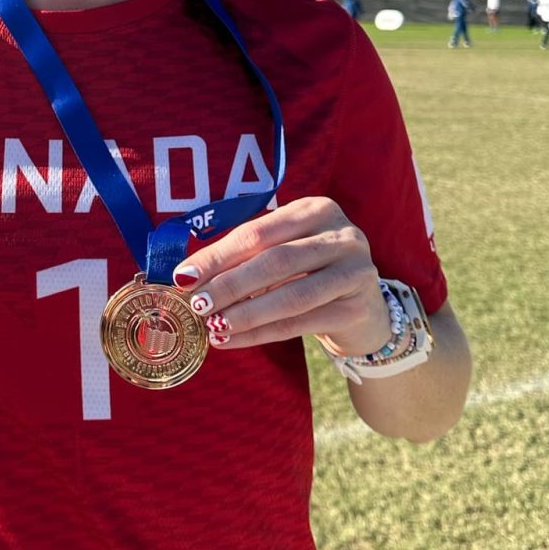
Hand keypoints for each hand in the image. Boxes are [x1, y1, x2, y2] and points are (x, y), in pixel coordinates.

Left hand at [173, 197, 390, 354]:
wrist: (364, 305)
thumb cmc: (309, 270)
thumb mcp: (284, 249)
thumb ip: (245, 255)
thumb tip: (188, 275)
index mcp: (316, 210)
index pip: (258, 232)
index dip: (218, 256)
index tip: (184, 276)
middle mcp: (341, 235)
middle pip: (276, 261)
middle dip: (230, 284)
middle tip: (197, 303)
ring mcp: (355, 272)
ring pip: (291, 295)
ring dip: (245, 313)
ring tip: (213, 324)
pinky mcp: (356, 309)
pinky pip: (300, 324)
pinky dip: (260, 334)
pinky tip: (231, 339)